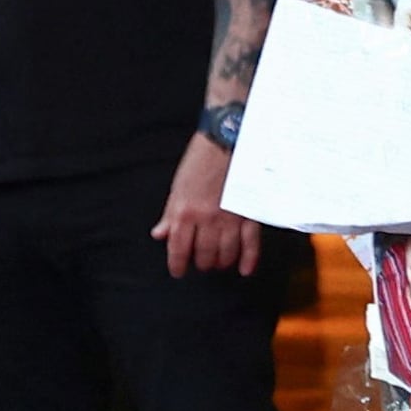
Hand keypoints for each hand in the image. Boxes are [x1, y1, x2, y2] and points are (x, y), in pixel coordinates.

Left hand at [158, 137, 262, 275]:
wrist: (227, 139)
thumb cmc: (200, 160)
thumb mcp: (178, 187)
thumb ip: (170, 215)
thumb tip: (160, 235)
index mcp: (185, 212)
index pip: (178, 249)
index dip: (177, 265)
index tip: (178, 271)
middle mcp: (207, 219)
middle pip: (204, 255)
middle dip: (201, 263)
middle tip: (200, 262)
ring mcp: (230, 218)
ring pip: (226, 254)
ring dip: (220, 262)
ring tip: (217, 262)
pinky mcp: (249, 213)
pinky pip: (250, 244)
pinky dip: (248, 260)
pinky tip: (244, 269)